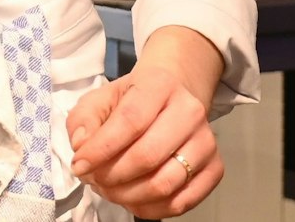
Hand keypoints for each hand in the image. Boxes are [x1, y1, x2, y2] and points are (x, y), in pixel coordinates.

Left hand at [68, 26, 225, 217]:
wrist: (172, 97)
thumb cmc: (130, 100)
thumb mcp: (100, 99)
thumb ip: (83, 119)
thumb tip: (81, 146)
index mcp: (160, 86)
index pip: (130, 122)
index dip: (101, 149)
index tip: (79, 165)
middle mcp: (190, 112)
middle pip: (148, 156)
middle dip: (112, 176)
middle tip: (92, 180)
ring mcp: (207, 143)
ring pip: (165, 183)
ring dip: (128, 195)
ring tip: (107, 189)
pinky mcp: (216, 169)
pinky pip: (182, 202)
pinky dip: (150, 209)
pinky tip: (130, 199)